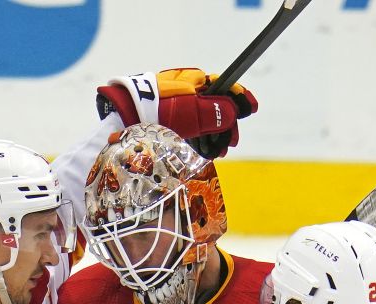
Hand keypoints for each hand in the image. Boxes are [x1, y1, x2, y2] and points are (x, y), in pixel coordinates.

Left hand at [96, 68, 257, 158]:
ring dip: (215, 135)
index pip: (223, 85)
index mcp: (193, 80)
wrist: (124, 120)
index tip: (251, 109)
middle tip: (232, 143)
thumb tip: (233, 111)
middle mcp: (185, 90)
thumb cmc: (158, 113)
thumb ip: (215, 111)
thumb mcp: (191, 111)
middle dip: (227, 123)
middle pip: (215, 105)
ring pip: (204, 118)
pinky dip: (200, 139)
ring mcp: (176, 105)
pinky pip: (191, 128)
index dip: (239, 97)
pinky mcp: (167, 121)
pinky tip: (204, 152)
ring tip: (219, 152)